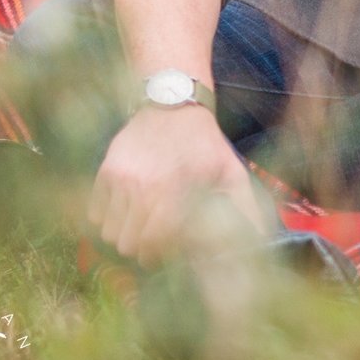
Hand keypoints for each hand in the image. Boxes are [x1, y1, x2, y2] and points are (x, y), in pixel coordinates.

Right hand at [88, 100, 270, 263]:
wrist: (172, 104)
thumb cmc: (204, 143)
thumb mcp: (231, 170)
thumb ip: (246, 207)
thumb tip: (265, 238)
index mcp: (175, 191)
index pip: (153, 243)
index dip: (158, 255)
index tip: (165, 254)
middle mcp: (143, 187)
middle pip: (127, 244)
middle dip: (140, 249)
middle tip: (152, 242)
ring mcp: (120, 179)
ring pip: (108, 232)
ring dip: (123, 235)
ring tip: (139, 226)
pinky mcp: (105, 171)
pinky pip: (94, 212)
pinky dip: (106, 218)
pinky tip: (124, 211)